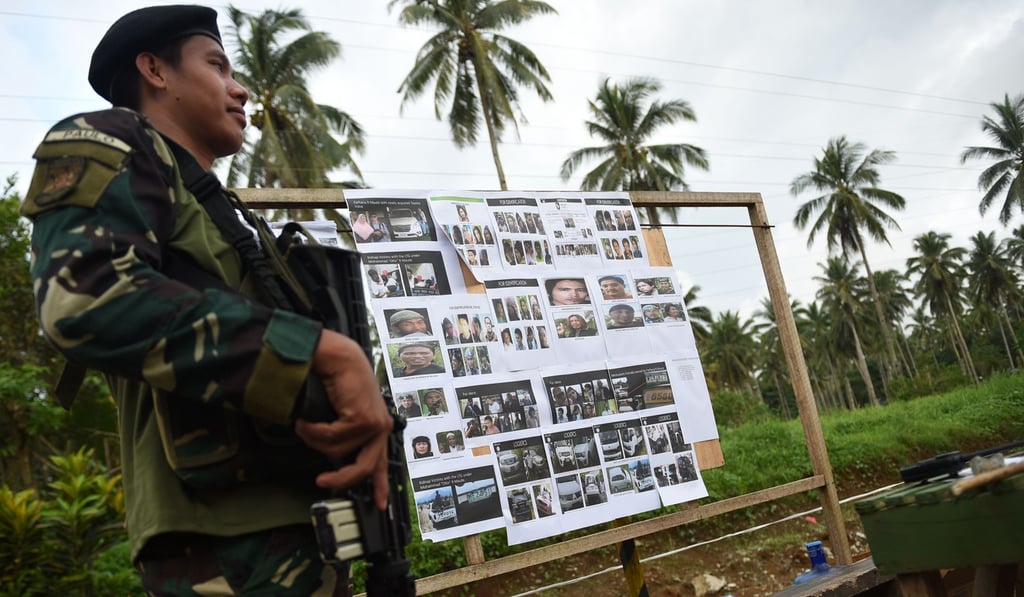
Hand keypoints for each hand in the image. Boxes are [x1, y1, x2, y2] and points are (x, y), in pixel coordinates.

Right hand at [294, 330, 392, 509]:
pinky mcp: (363, 419)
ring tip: (306, 425)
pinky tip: (306, 421)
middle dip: (340, 478)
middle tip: (321, 481)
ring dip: (315, 440)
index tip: (380, 505)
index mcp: (377, 429)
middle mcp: (380, 428)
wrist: (338, 358)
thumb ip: (343, 436)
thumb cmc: (338, 381)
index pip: (381, 463)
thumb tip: (333, 460)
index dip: (381, 486)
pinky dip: (313, 431)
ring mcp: (374, 424)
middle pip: (363, 468)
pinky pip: (331, 438)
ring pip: (338, 451)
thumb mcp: (342, 415)